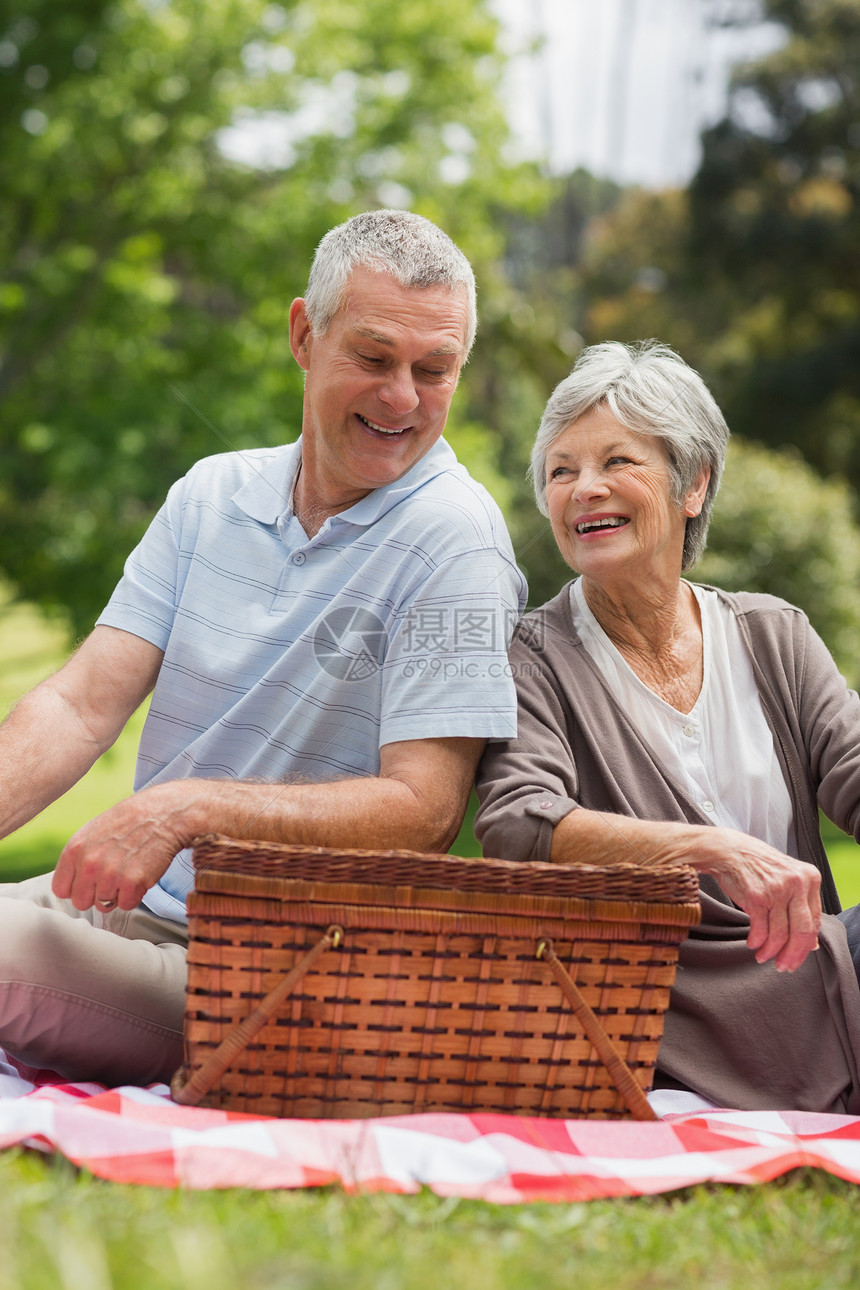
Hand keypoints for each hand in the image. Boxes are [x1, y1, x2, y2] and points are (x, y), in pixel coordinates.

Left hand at [52, 784, 189, 911]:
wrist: (163, 814)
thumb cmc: (128, 822)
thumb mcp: (93, 831)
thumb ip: (77, 858)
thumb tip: (69, 884)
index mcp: (75, 849)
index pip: (61, 889)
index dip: (77, 887)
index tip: (89, 881)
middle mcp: (89, 864)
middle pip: (81, 902)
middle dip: (96, 894)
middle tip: (112, 877)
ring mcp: (111, 875)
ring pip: (105, 905)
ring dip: (117, 894)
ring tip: (128, 871)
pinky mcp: (133, 883)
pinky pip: (127, 905)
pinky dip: (135, 895)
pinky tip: (140, 874)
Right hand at [698, 827, 821, 971]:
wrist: (726, 850)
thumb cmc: (756, 865)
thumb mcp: (785, 879)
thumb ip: (800, 906)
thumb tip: (811, 943)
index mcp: (810, 878)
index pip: (815, 922)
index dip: (805, 946)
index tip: (796, 958)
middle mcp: (797, 883)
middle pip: (802, 932)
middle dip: (792, 955)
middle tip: (783, 966)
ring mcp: (777, 890)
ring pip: (780, 934)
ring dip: (770, 951)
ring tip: (762, 956)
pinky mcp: (757, 897)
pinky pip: (761, 930)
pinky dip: (756, 941)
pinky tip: (752, 943)